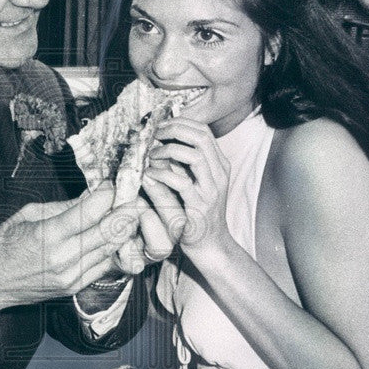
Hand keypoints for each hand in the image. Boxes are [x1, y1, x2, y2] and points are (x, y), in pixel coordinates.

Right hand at [0, 183, 139, 323]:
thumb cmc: (3, 246)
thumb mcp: (28, 214)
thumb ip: (64, 206)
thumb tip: (92, 195)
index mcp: (48, 234)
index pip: (91, 211)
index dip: (107, 194)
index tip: (112, 185)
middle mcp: (63, 257)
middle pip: (109, 231)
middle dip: (126, 211)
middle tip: (134, 198)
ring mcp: (71, 276)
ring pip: (111, 249)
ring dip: (124, 230)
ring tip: (131, 214)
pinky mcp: (74, 287)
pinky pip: (104, 266)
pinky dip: (113, 249)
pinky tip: (115, 237)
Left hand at [141, 118, 232, 266]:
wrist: (211, 245)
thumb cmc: (197, 213)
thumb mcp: (192, 182)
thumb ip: (180, 164)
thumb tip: (158, 143)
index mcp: (219, 165)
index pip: (203, 131)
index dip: (180, 123)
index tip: (160, 125)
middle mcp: (219, 174)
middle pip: (201, 137)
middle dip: (174, 130)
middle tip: (153, 135)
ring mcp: (211, 190)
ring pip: (195, 156)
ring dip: (168, 150)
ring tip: (151, 155)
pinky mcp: (199, 207)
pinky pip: (181, 183)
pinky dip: (162, 174)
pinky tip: (150, 174)